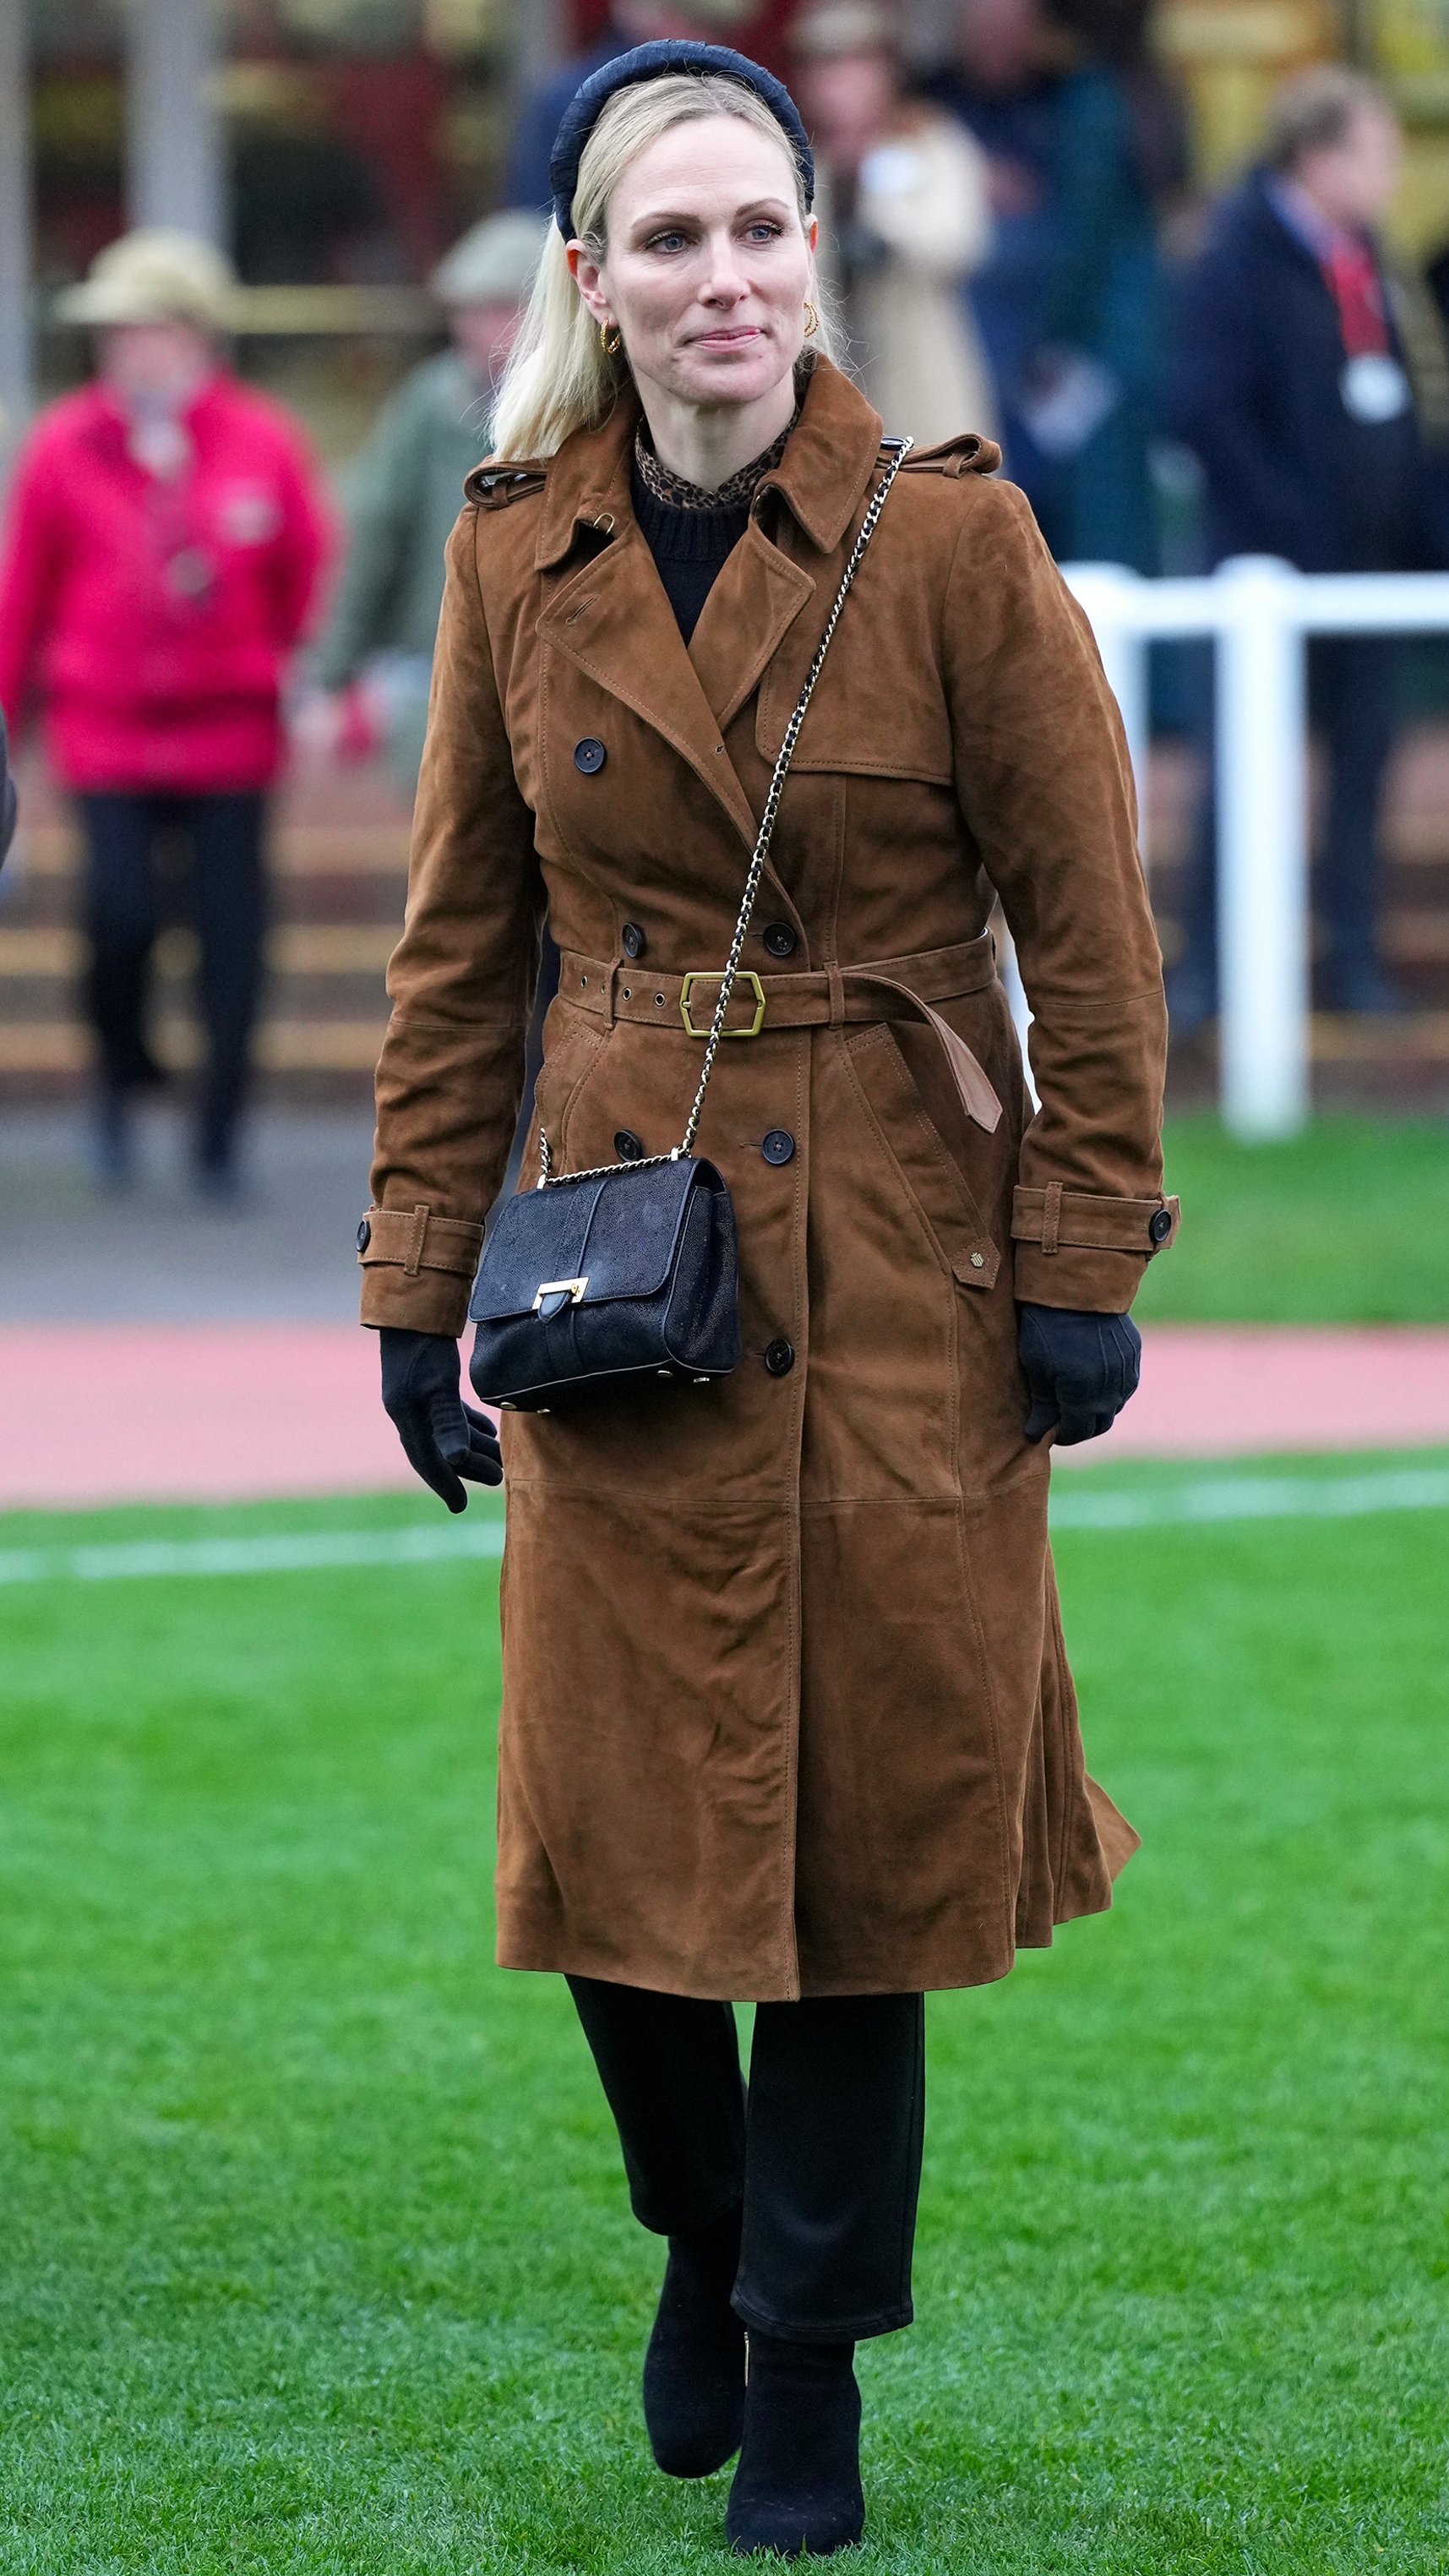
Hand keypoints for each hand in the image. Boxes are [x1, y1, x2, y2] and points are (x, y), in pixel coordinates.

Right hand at [379, 1327, 501, 1511]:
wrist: (411, 1309)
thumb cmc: (426, 1348)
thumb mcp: (440, 1386)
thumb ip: (450, 1422)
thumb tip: (456, 1460)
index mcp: (409, 1419)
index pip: (427, 1462)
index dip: (445, 1485)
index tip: (460, 1507)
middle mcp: (410, 1413)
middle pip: (440, 1450)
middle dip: (468, 1467)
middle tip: (497, 1479)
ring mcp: (417, 1397)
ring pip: (447, 1432)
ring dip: (473, 1446)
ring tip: (499, 1457)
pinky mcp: (427, 1382)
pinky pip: (449, 1413)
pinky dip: (468, 1424)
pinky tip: (488, 1429)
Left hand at [1018, 1304, 1140, 1447]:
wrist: (1076, 1286)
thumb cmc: (1047, 1326)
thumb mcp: (1037, 1366)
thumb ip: (1042, 1404)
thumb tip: (1036, 1432)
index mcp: (1082, 1397)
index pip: (1076, 1432)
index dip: (1061, 1435)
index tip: (1049, 1430)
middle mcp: (1110, 1390)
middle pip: (1099, 1424)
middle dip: (1081, 1426)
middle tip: (1062, 1418)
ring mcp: (1126, 1373)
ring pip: (1115, 1405)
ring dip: (1098, 1409)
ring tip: (1078, 1397)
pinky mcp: (1134, 1355)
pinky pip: (1125, 1383)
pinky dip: (1111, 1388)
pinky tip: (1095, 1377)